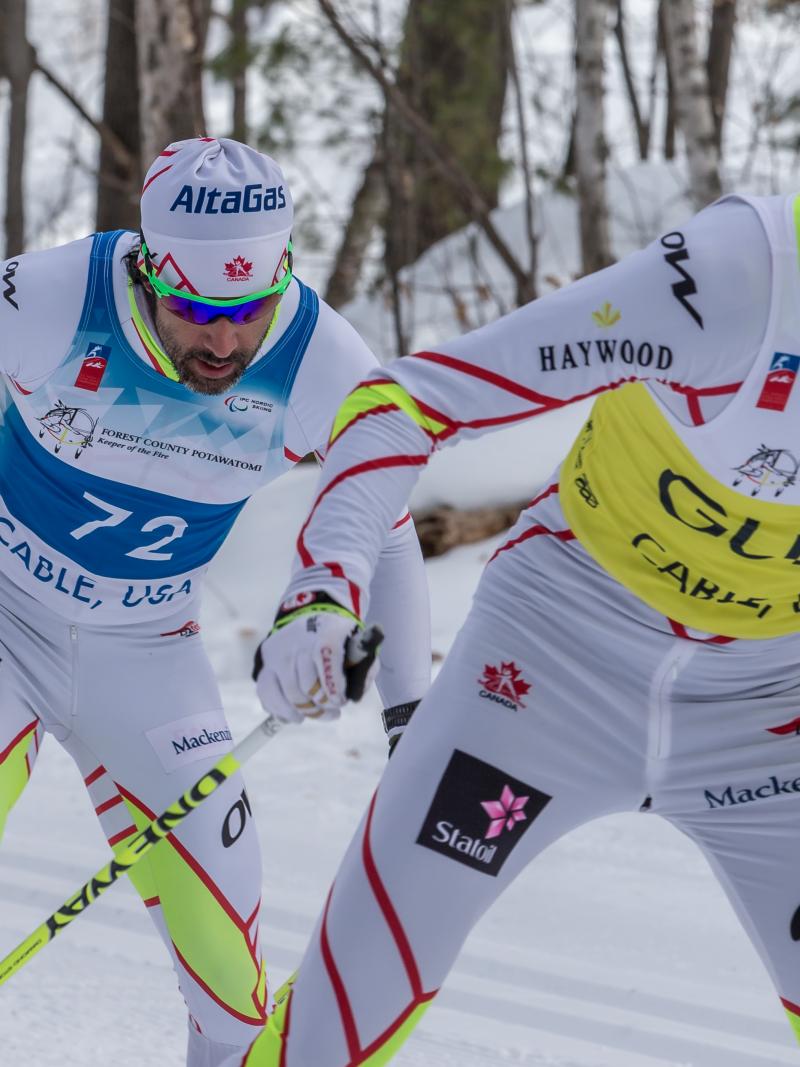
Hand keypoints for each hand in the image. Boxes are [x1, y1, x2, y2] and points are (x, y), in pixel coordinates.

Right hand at [253, 611, 381, 723]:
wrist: (310, 624)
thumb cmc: (339, 643)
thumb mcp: (358, 648)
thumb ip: (363, 670)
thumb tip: (352, 696)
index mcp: (327, 629)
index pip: (326, 655)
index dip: (333, 683)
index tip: (341, 701)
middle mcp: (299, 638)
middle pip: (306, 682)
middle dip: (322, 704)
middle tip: (333, 711)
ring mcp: (279, 651)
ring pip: (288, 693)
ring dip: (305, 712)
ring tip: (318, 714)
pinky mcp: (265, 662)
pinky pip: (267, 693)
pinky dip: (281, 710)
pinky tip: (295, 716)